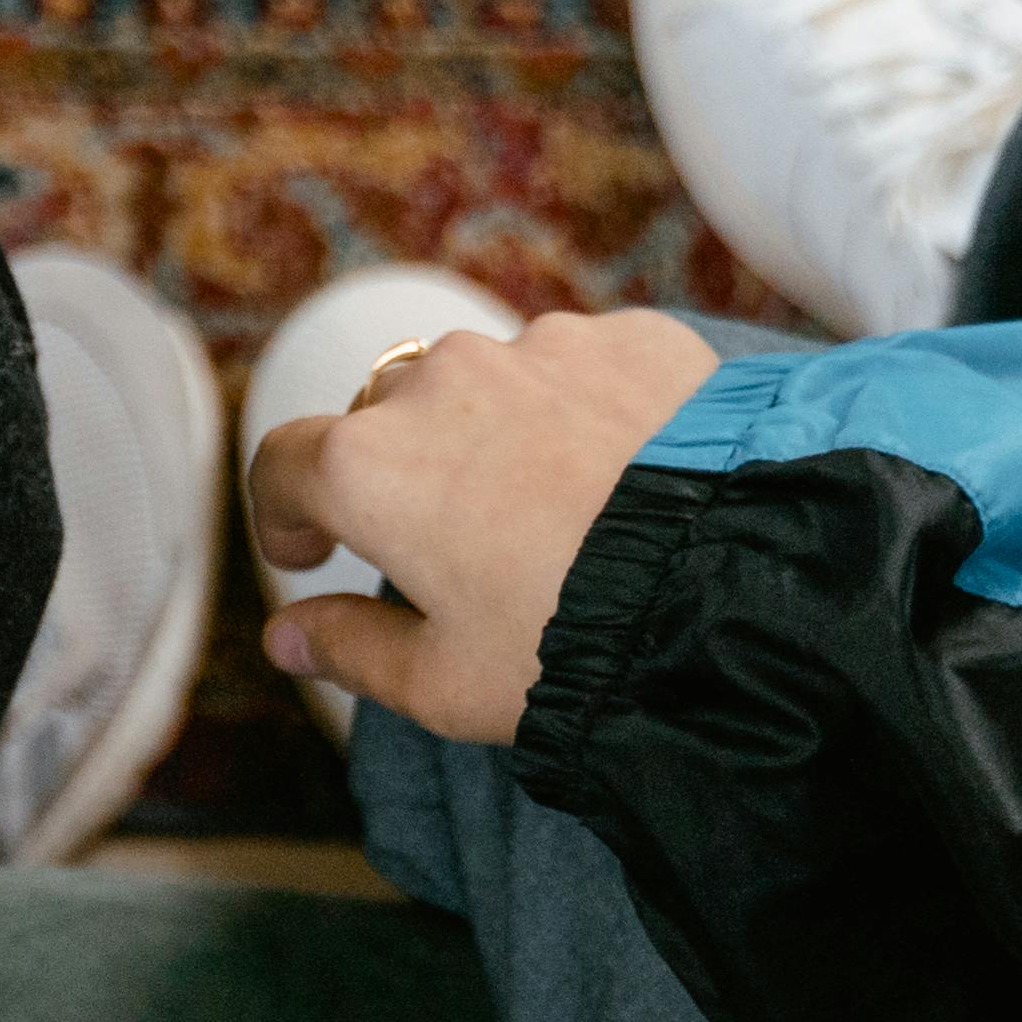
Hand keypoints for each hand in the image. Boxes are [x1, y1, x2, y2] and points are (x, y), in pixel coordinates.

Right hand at [246, 309, 717, 747]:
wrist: (738, 588)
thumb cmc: (571, 645)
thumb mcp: (443, 682)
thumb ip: (349, 650)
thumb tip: (288, 637)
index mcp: (369, 466)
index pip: (283, 464)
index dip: (284, 513)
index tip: (313, 550)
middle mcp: (441, 381)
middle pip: (385, 417)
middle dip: (398, 475)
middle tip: (448, 549)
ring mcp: (539, 347)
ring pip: (485, 383)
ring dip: (492, 433)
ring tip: (552, 513)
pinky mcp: (629, 339)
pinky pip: (578, 368)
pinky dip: (580, 412)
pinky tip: (619, 478)